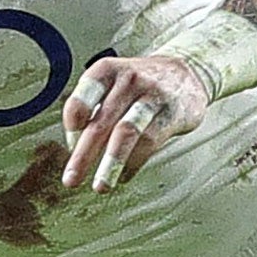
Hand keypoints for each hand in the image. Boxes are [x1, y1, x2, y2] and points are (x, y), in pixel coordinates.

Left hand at [58, 53, 210, 192]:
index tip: (70, 144)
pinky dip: (133, 163)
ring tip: (101, 186)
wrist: (186, 73)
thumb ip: (92, 108)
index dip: (72, 122)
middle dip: (84, 154)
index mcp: (108, 70)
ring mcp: (152, 96)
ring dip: (111, 163)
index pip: (83, 96)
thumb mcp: (113, 82)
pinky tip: (124, 176)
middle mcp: (129, 80)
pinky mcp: (171, 114)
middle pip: (102, 121)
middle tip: (72, 179)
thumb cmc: (140, 84)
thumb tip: (74, 146)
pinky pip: (149, 142)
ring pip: (127, 133)